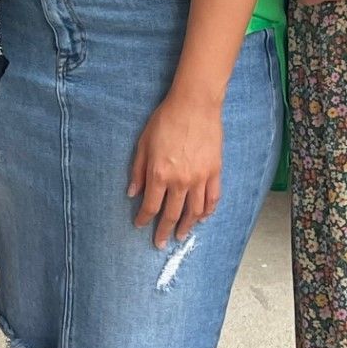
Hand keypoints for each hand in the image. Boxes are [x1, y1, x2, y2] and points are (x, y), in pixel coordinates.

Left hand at [128, 89, 223, 246]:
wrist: (195, 105)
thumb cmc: (166, 120)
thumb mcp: (143, 143)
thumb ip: (138, 170)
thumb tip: (132, 193)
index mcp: (159, 174)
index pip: (151, 206)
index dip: (144, 218)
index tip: (140, 225)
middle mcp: (180, 181)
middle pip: (172, 214)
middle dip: (164, 231)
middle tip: (161, 243)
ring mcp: (200, 178)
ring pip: (194, 211)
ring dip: (187, 226)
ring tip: (181, 235)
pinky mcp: (215, 172)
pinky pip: (212, 198)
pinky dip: (208, 211)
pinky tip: (203, 218)